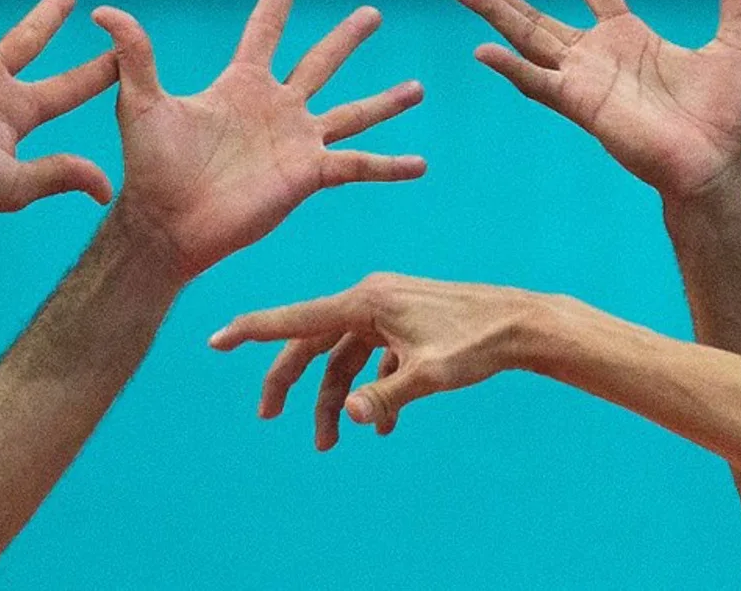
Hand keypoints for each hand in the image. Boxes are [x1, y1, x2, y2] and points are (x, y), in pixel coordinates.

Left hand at [94, 0, 426, 279]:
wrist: (166, 222)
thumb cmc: (150, 167)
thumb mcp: (141, 103)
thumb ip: (134, 55)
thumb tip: (104, 11)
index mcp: (240, 85)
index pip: (266, 29)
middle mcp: (274, 109)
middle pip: (320, 63)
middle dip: (345, 38)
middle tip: (371, 13)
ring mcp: (295, 142)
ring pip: (351, 113)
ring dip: (384, 101)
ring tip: (416, 88)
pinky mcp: (308, 175)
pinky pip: (358, 165)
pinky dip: (389, 165)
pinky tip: (420, 164)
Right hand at [210, 273, 543, 450]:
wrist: (523, 324)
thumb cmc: (478, 342)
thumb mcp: (431, 375)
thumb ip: (386, 396)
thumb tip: (350, 417)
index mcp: (366, 301)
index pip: (296, 318)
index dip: (253, 331)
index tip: (217, 340)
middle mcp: (369, 299)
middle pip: (313, 343)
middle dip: (292, 383)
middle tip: (270, 418)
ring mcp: (387, 310)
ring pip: (343, 356)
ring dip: (336, 398)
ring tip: (333, 441)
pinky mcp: (404, 324)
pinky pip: (372, 357)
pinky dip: (370, 389)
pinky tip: (383, 424)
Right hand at [452, 0, 740, 200]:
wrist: (714, 162)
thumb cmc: (723, 117)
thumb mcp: (733, 51)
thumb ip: (733, 12)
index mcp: (627, 37)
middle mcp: (595, 56)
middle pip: (535, 17)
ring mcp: (582, 80)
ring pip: (526, 40)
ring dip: (493, 14)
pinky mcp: (579, 105)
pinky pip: (538, 83)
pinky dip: (510, 68)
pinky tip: (482, 51)